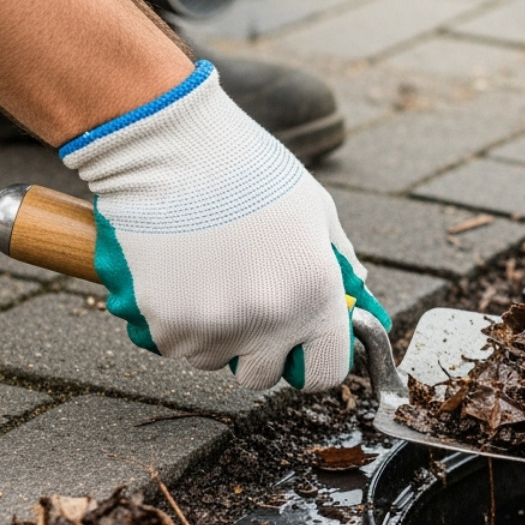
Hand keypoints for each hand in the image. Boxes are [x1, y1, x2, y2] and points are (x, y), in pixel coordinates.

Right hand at [61, 61, 387, 389]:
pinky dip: (175, 323)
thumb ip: (338, 260)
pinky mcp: (168, 322)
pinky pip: (175, 346)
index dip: (312, 362)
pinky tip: (180, 278)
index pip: (325, 373)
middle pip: (263, 376)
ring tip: (209, 280)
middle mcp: (272, 318)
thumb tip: (356, 293)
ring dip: (213, 335)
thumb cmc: (247, 169)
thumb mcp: (315, 209)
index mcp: (317, 292)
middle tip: (244, 306)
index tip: (300, 348)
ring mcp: (217, 325)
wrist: (171, 148)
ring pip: (214, 362)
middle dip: (256, 351)